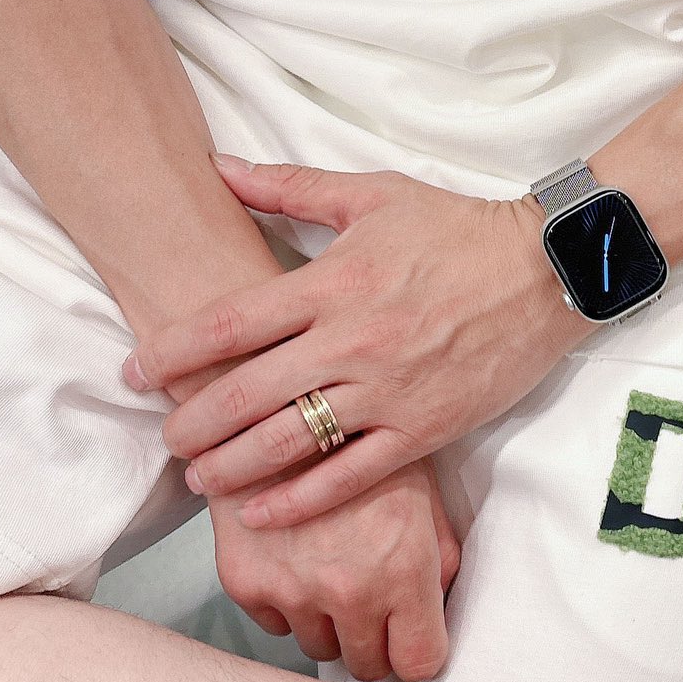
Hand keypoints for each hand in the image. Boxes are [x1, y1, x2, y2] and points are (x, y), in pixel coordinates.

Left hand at [123, 156, 592, 529]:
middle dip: (191, 421)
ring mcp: (387, 392)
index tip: (135, 370)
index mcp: (332, 282)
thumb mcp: (372, 193)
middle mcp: (351, 342)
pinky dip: (301, 500)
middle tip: (163, 436)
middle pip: (246, 392)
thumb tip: (221, 168)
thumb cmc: (457, 228)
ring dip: (232, 466)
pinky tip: (262, 513)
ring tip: (199, 478)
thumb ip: (290, 187)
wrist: (548, 268)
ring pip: (290, 441)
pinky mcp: (423, 429)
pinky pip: (351, 476)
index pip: (229, 323)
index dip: (171, 351)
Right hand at [208, 451, 462, 681]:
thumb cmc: (362, 447)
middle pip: (367, 665)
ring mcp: (294, 592)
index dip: (416, 650)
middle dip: (374, 639)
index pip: (418, 662)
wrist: (282, 410)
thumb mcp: (424, 498)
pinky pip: (276, 625)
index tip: (410, 638)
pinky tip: (296, 557)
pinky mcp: (247, 585)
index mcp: (403, 571)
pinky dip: (286, 602)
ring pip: (319, 647)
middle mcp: (349, 592)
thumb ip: (440, 564)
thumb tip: (437, 613)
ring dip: (328, 622)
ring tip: (330, 569)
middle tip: (371, 601)